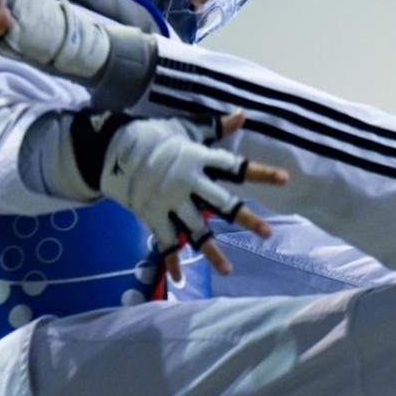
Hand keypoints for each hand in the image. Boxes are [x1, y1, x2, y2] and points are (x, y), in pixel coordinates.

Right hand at [96, 110, 288, 279]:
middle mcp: (188, 183)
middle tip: (267, 233)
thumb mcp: (187, 127)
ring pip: (195, 230)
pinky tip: (179, 280)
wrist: (110, 148)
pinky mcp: (151, 214)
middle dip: (245, 219)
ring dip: (211, 251)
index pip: (236, 166)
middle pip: (222, 204)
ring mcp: (170, 201)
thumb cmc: (155, 137)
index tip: (285, 180)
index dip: (261, 173)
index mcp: (200, 158)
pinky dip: (170, 261)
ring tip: (227, 270)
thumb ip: (216, 127)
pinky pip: (164, 242)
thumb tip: (242, 114)